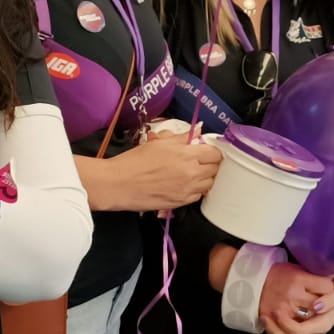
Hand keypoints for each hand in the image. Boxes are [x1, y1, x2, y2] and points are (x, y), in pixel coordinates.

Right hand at [102, 133, 220, 212]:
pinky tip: (184, 184)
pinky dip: (195, 189)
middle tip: (199, 160)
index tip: (206, 150)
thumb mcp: (159, 143)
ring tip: (191, 172)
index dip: (211, 150)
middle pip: (215, 168)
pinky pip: (198, 195)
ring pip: (209, 183)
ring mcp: (187, 190)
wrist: (118, 184)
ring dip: (204, 177)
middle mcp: (191, 173)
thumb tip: (197, 131)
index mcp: (186, 155)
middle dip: (210, 163)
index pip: (214, 153)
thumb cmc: (134, 162)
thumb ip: (182, 137)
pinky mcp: (180, 203)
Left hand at [260, 267, 333, 333]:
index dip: (286, 325)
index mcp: (323, 323)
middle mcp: (316, 330)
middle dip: (276, 329)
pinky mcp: (306, 324)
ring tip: (264, 317)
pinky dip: (277, 328)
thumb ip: (331, 300)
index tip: (276, 312)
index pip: (300, 332)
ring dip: (274, 330)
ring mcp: (310, 329)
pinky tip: (270, 318)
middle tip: (266, 315)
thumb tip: (317, 307)